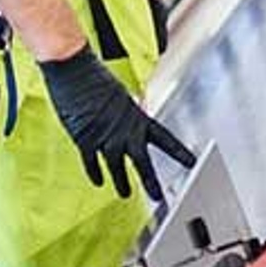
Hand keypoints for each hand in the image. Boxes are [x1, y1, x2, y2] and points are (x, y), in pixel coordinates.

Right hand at [37, 45, 192, 200]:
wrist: (74, 68)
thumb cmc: (95, 77)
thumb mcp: (120, 95)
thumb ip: (126, 113)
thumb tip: (130, 122)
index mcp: (137, 116)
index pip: (164, 139)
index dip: (179, 152)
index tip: (191, 162)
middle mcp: (124, 129)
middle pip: (143, 161)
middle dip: (151, 181)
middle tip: (158, 197)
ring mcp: (105, 135)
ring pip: (117, 167)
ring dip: (122, 183)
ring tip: (126, 194)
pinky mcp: (85, 138)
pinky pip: (92, 161)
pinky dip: (95, 173)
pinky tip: (99, 182)